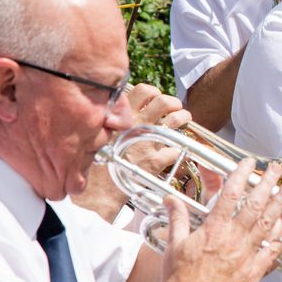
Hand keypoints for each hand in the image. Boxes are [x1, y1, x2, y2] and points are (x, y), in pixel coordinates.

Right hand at [75, 84, 192, 219]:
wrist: (97, 191)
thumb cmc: (97, 164)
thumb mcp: (101, 134)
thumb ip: (115, 121)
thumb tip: (128, 111)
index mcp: (122, 117)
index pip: (143, 91)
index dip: (154, 93)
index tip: (156, 98)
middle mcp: (135, 126)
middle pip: (163, 101)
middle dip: (173, 102)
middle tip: (175, 108)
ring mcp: (147, 142)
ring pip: (175, 119)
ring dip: (183, 117)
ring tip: (184, 120)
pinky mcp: (155, 161)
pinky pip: (176, 148)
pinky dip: (179, 149)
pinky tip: (175, 151)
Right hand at [161, 160, 281, 281]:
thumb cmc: (180, 281)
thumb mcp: (174, 245)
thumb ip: (177, 219)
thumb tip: (171, 200)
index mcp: (213, 230)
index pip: (229, 194)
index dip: (240, 175)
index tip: (248, 163)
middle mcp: (232, 240)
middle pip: (254, 204)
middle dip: (266, 183)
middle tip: (275, 169)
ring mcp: (245, 256)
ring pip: (268, 224)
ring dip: (281, 203)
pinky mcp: (254, 272)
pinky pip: (274, 252)